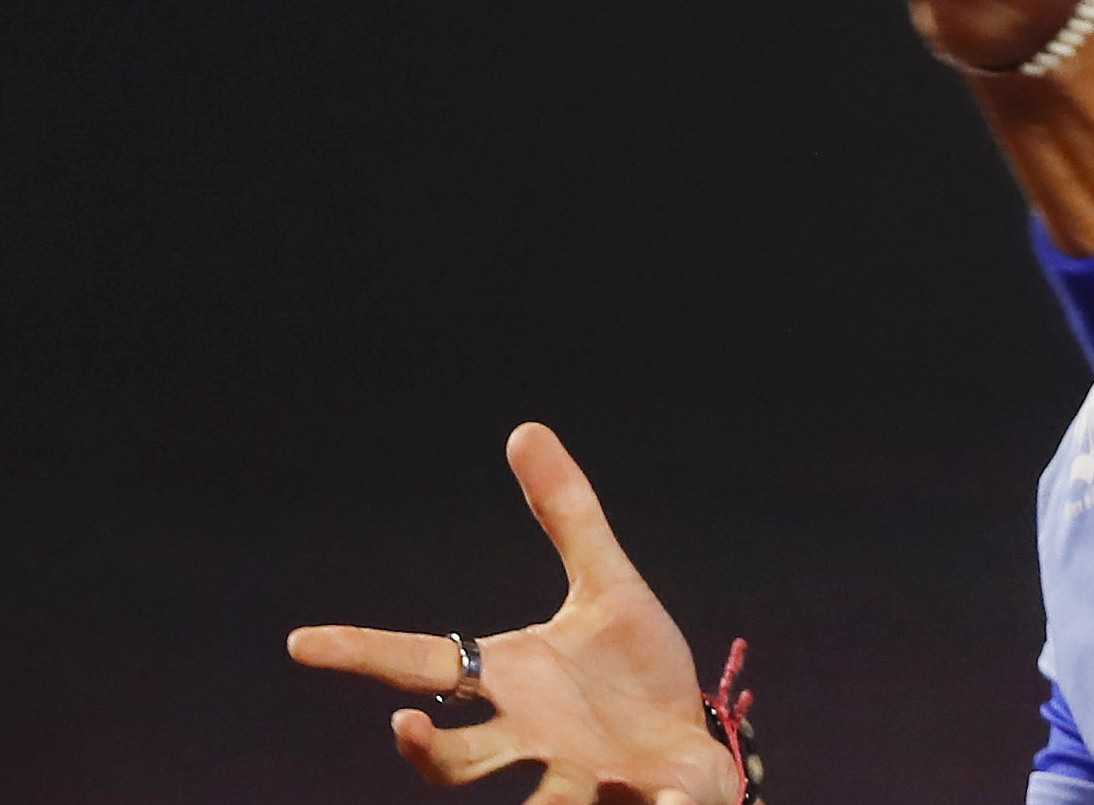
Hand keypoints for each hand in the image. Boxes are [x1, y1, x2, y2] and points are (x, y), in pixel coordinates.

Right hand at [289, 424, 738, 804]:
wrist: (689, 742)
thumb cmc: (632, 672)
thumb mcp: (608, 587)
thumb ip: (569, 516)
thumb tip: (525, 429)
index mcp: (512, 684)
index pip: (423, 667)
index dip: (364, 653)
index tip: (301, 640)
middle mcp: (530, 741)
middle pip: (457, 761)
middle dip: (429, 752)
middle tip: (406, 724)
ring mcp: (578, 781)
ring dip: (547, 802)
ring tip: (577, 782)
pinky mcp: (637, 799)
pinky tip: (670, 801)